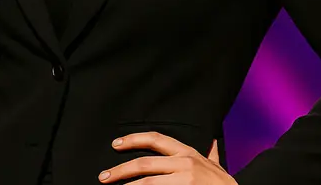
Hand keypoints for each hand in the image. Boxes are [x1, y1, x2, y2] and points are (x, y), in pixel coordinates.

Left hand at [100, 132, 235, 183]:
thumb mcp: (216, 164)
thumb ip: (211, 153)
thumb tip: (212, 140)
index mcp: (188, 152)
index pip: (156, 140)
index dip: (134, 139)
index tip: (116, 144)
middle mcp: (184, 163)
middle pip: (145, 163)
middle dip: (120, 170)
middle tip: (104, 176)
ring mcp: (184, 180)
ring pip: (147, 183)